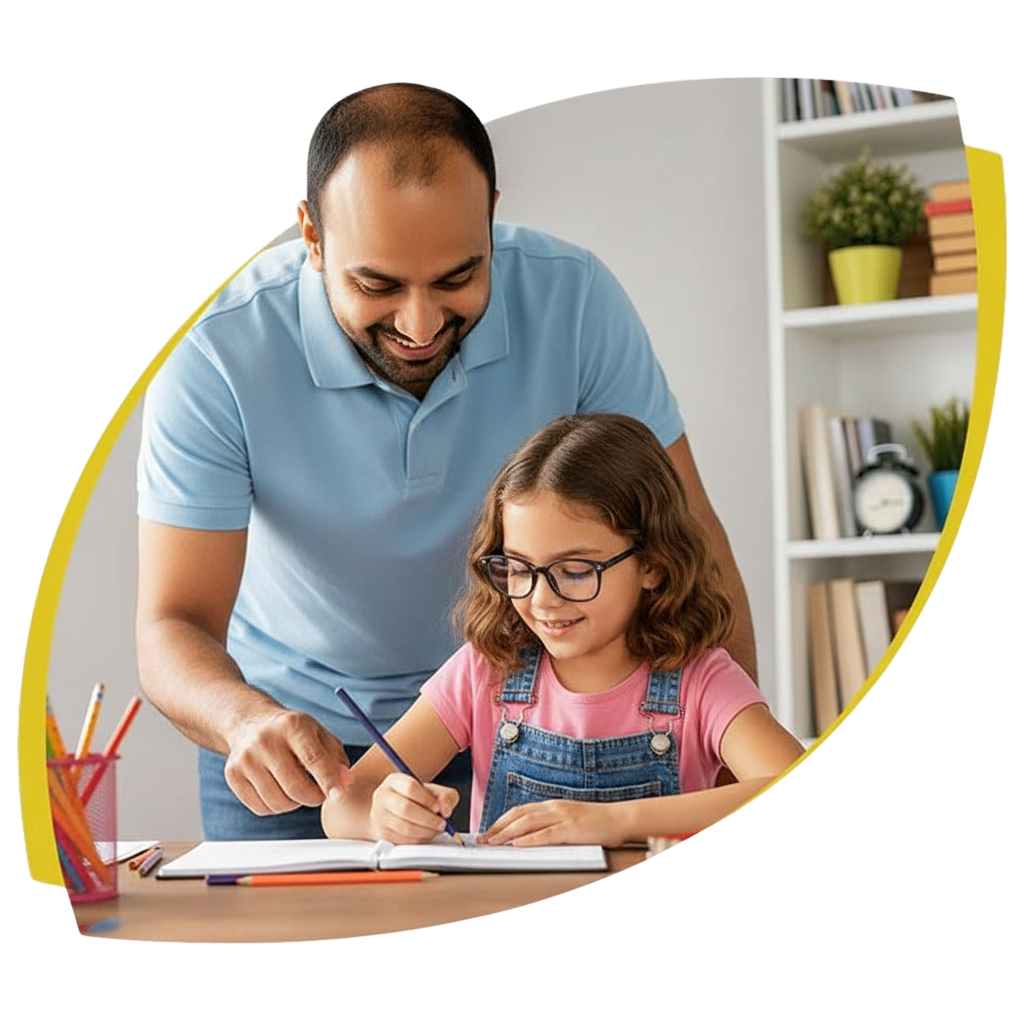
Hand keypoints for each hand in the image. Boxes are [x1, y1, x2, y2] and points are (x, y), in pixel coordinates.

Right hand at [224, 708, 353, 815]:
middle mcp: (265, 741)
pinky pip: (261, 808)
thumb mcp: (318, 734)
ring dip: (295, 803)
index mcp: (292, 725)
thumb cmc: (292, 732)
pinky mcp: (232, 775)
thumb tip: (345, 781)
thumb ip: (335, 757)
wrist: (250, 723)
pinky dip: (276, 806)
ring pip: (279, 802)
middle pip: (295, 787)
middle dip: (314, 797)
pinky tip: (278, 788)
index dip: (329, 780)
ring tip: (297, 786)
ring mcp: (246, 759)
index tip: (340, 796)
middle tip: (320, 792)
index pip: (313, 759)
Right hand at [369, 773, 459, 844]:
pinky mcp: (381, 834)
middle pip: (405, 808)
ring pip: (403, 827)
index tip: (437, 807)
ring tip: (436, 830)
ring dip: (425, 831)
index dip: (426, 799)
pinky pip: (401, 840)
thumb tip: (446, 810)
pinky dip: (418, 840)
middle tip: (442, 823)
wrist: (396, 813)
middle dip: (428, 819)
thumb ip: (446, 796)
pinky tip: (426, 835)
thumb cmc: (418, 800)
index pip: (410, 787)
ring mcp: (379, 816)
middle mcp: (383, 796)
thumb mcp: (434, 792)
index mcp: (395, 781)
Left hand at [478, 800, 626, 847]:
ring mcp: (562, 816)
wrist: (619, 818)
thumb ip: (551, 826)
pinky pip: (546, 834)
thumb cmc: (596, 823)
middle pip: (519, 815)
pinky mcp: (572, 829)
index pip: (520, 811)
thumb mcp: (569, 820)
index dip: (501, 821)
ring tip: (493, 842)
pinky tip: (518, 845)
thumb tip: (528, 838)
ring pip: (528, 823)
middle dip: (498, 828)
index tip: (487, 832)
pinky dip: (530, 839)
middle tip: (483, 839)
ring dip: (507, 833)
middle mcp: (554, 808)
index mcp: (552, 806)